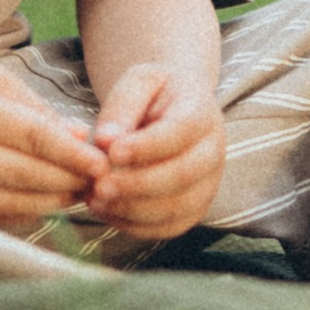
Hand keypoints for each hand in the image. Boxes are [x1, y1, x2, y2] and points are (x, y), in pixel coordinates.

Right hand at [0, 45, 102, 232]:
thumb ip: (38, 110)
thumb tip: (81, 140)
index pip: (34, 140)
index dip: (71, 156)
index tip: (100, 163)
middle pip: (28, 177)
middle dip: (69, 181)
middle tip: (101, 182)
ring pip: (13, 204)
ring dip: (52, 202)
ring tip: (78, 192)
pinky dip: (23, 212)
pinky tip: (43, 200)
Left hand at [79, 60, 226, 245]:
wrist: (174, 108)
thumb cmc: (153, 94)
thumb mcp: (138, 82)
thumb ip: (122, 106)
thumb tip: (105, 140)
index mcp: (202, 113)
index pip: (180, 133)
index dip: (146, 147)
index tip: (112, 152)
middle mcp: (213, 151)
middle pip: (181, 176)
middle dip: (136, 185)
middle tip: (99, 186)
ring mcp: (208, 184)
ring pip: (176, 208)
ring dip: (132, 210)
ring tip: (96, 200)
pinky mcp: (195, 209)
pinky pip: (169, 227)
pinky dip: (136, 226)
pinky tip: (108, 212)